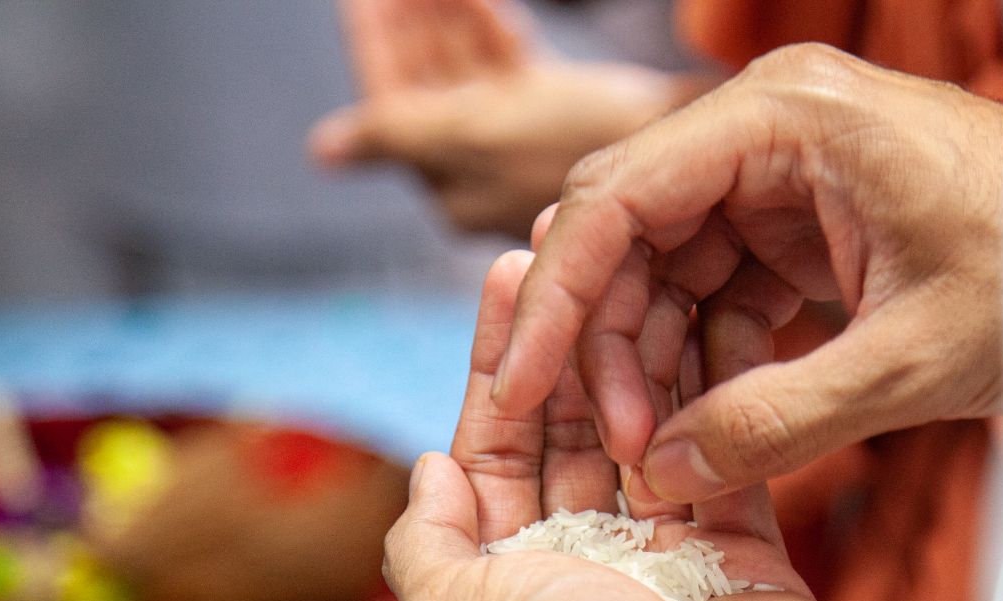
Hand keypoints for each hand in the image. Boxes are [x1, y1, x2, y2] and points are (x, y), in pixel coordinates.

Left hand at [310, 0, 687, 234]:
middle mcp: (481, 166)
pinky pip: (510, 66)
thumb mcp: (469, 134)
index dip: (378, 43)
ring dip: (450, 18)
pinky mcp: (560, 115)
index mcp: (450, 181)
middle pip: (427, 82)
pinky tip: (487, 2)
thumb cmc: (571, 143)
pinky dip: (494, 30)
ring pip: (467, 69)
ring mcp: (520, 140)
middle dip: (414, 25)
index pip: (390, 103)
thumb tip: (325, 150)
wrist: (678, 142)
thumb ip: (394, 134)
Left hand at [383, 250, 865, 600]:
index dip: (493, 368)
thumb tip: (427, 471)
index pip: (489, 454)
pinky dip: (716, 400)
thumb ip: (428, 544)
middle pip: (565, 436)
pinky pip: (724, 462)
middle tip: (573, 252)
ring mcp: (663, 565)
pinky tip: (711, 325)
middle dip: (564, 347)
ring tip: (640, 268)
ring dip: (638, 359)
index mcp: (502, 587)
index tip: (507, 281)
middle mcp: (579, 573)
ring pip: (643, 439)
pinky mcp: (744, 560)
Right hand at [492, 43, 1002, 498]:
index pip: (619, 196)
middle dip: (611, 342)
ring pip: (667, 266)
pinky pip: (719, 287)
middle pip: (629, 231)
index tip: (522, 389)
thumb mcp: (910, 365)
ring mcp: (784, 171)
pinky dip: (710, 356)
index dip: (558, 301)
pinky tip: (719, 422)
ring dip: (658, 359)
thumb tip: (664, 476)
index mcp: (787, 117)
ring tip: (670, 451)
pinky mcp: (804, 219)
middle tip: (623, 446)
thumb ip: (778, 423)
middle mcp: (770, 126)